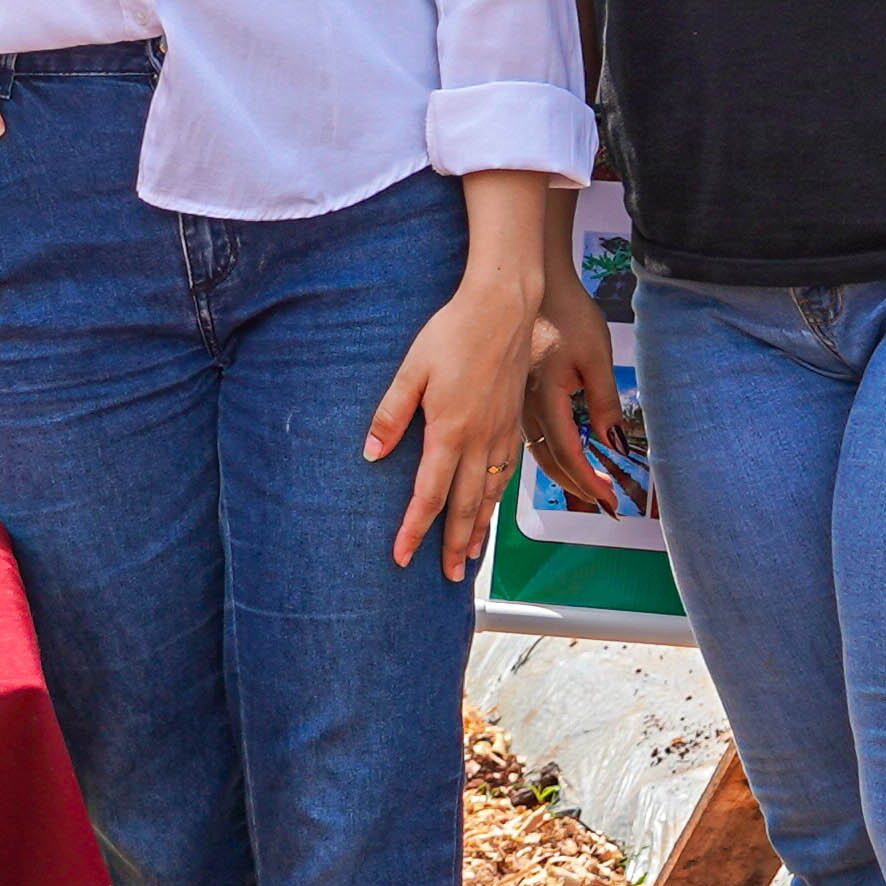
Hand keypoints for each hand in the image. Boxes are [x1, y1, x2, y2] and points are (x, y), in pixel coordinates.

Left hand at [366, 273, 542, 570]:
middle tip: (447, 578)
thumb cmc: (453, 333)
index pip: (429, 495)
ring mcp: (500, 433)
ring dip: (478, 530)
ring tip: (469, 558)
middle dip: (453, 545)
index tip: (400, 556)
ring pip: (490, 495)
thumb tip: (372, 455)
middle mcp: (479, 440)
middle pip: (464, 506)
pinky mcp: (513, 423)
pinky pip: (506, 474)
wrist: (504, 307)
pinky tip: (491, 510)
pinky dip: (497, 501)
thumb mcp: (411, 369)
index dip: (414, 530)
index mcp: (449, 430)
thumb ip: (391, 414)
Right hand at [522, 256, 629, 512]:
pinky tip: (560, 461)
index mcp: (545, 397)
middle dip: (577, 485)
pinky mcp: (515, 397)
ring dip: (563, 474)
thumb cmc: (569, 314)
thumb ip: (605, 401)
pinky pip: (530, 438)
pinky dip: (549, 456)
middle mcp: (525, 407)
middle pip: (549, 460)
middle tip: (604, 504)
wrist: (533, 286)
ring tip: (587, 489)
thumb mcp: (596, 355)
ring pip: (537, 452)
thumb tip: (615, 443)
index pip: (567, 452)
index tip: (608, 500)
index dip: (588, 480)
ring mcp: (516, 404)